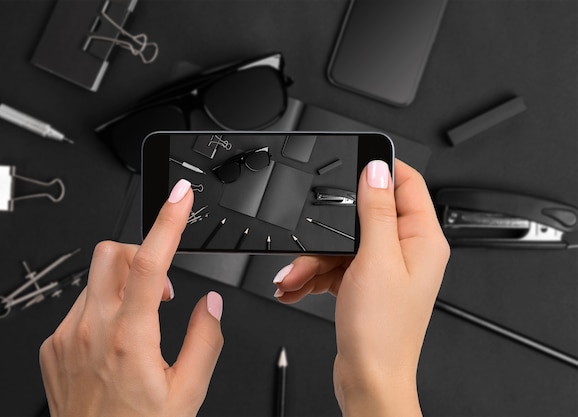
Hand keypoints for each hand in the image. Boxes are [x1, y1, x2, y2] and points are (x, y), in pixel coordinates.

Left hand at [39, 179, 223, 416]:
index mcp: (131, 338)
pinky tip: (112, 340)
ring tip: (138, 322)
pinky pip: (78, 305)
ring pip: (95, 278)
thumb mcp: (188, 392)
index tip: (178, 197)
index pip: (152, 262)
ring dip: (123, 285)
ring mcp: (65, 336)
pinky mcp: (50, 345)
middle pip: (112, 253)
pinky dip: (101, 308)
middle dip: (140, 253)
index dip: (168, 221)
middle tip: (160, 286)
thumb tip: (212, 304)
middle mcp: (91, 330)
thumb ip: (206, 340)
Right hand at [273, 159, 449, 416]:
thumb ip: (376, 210)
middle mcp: (407, 250)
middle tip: (309, 242)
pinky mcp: (365, 283)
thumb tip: (376, 170)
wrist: (367, 379)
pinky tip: (295, 285)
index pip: (408, 183)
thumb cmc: (382, 332)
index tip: (353, 163)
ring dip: (313, 258)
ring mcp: (385, 268)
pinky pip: (335, 265)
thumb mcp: (375, 259)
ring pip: (343, 242)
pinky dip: (313, 273)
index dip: (381, 169)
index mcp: (422, 238)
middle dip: (329, 228)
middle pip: (365, 215)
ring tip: (293, 277)